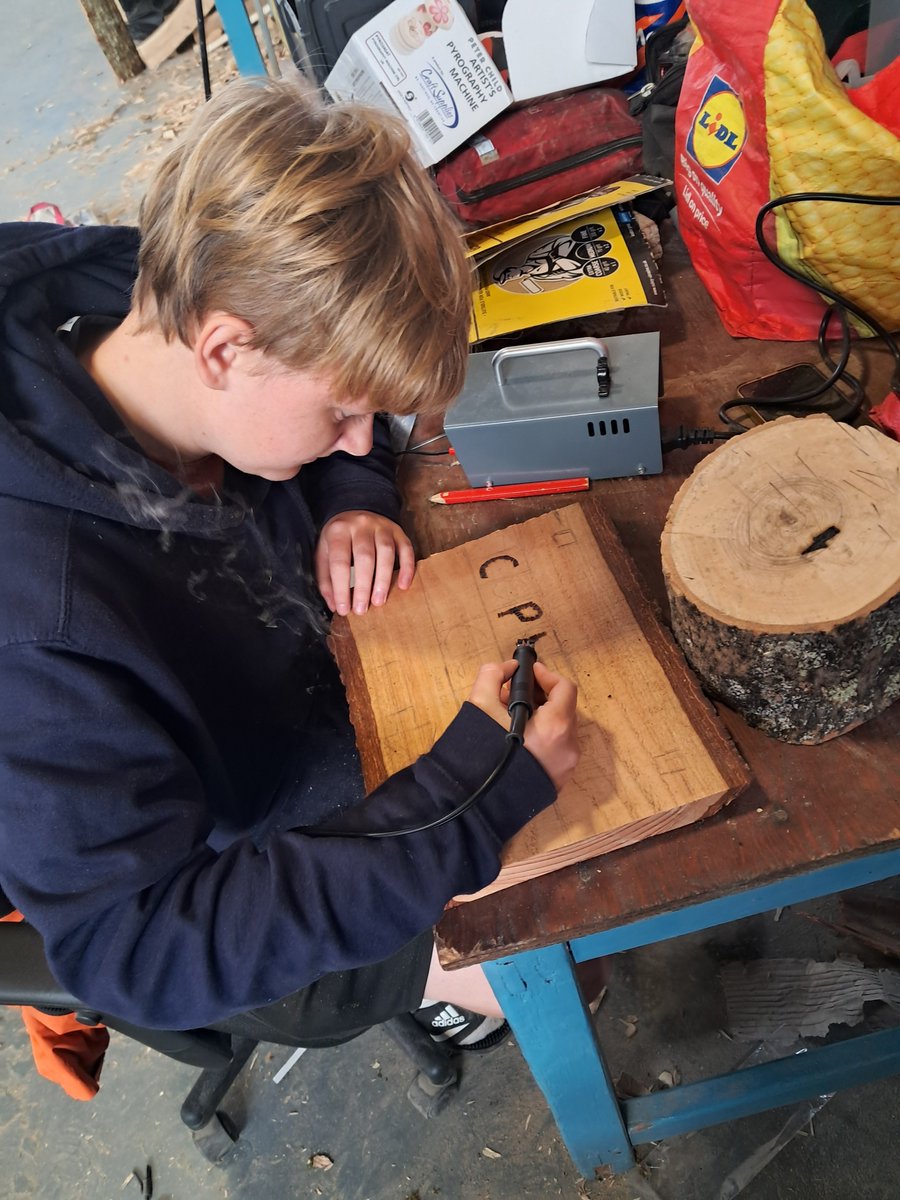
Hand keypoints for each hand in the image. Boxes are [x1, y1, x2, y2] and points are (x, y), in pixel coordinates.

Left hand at [315, 511, 415, 615]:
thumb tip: (334, 605)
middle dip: (363, 587)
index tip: (343, 609)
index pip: (340, 562)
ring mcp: (381, 526)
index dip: (341, 587)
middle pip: (364, 558)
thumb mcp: (323, 553)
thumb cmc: (338, 539)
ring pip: (386, 553)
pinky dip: (407, 567)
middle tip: (362, 609)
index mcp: (338, 531)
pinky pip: (406, 548)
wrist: (354, 509)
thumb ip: (326, 579)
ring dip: (384, 579)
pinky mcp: (397, 530)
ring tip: (379, 601)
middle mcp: (361, 525)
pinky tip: (403, 585)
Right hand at [467, 659, 579, 791]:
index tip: (529, 672)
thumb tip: (509, 668)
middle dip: (541, 696)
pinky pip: (556, 750)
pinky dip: (543, 737)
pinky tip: (519, 738)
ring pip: (560, 730)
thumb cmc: (480, 752)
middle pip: (564, 709)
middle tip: (515, 693)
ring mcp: (566, 767)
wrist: (473, 803)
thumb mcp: (479, 704)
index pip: (565, 688)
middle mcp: (568, 747)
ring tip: (512, 716)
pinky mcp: (558, 781)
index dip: (546, 675)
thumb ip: (493, 675)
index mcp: (556, 726)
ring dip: (541, 717)